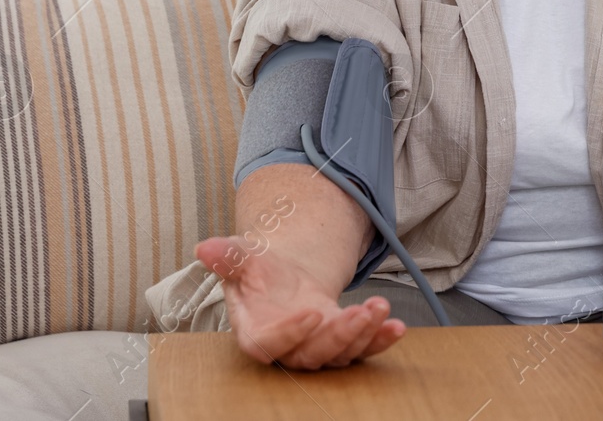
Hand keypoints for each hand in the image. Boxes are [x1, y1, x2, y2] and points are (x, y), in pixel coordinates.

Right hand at [195, 236, 405, 368]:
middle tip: (363, 312)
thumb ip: (227, 256)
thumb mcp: (242, 257)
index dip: (290, 334)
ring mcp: (316, 348)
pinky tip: (397, 326)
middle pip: (312, 354)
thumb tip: (204, 247)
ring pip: (340, 355)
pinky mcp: (341, 343)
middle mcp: (287, 348)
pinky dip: (380, 340)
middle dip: (340, 335)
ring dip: (364, 335)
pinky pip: (362, 350)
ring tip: (381, 308)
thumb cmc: (257, 271)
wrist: (282, 277)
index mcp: (256, 331)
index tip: (313, 313)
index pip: (269, 344)